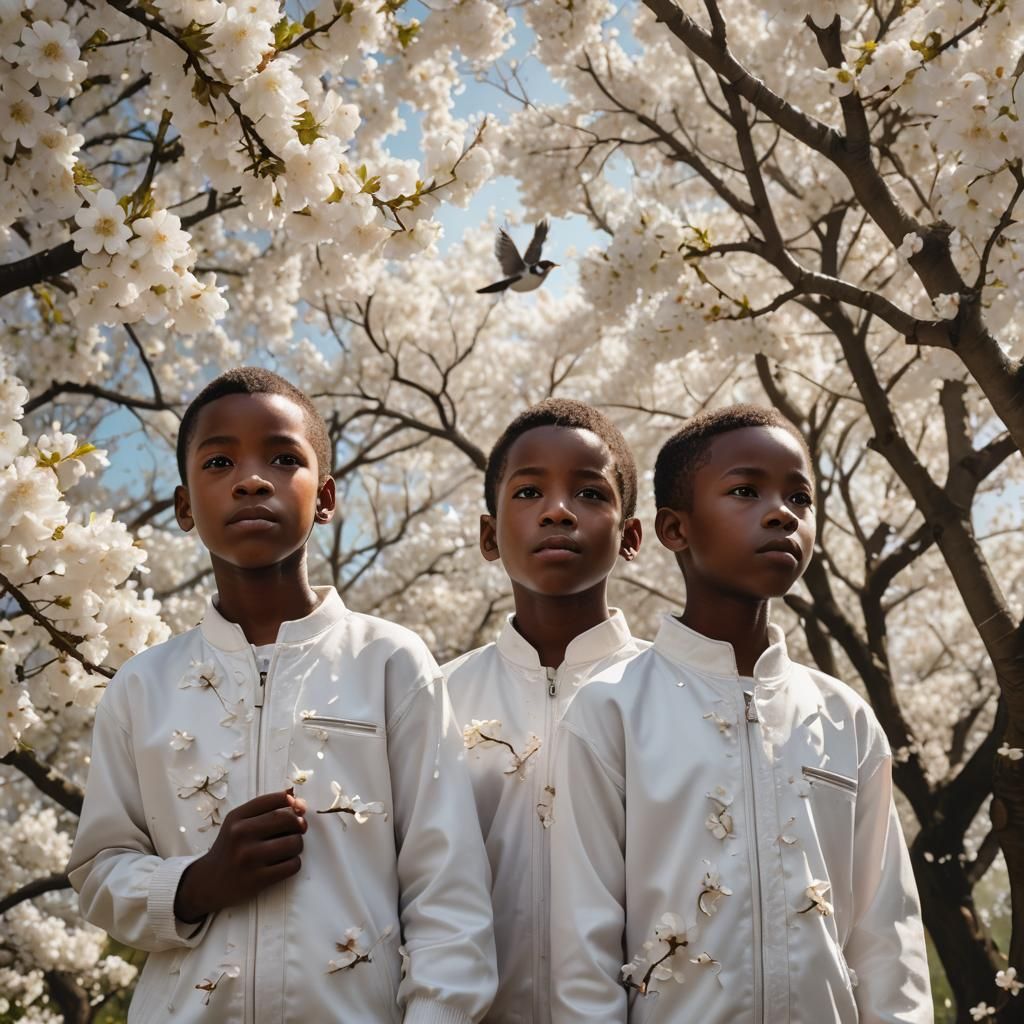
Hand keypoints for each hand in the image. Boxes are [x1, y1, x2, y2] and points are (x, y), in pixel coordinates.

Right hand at [174, 790, 306, 922]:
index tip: (296, 809)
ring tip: (289, 848)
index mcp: (237, 817)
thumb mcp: (237, 824)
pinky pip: (292, 865)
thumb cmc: (230, 849)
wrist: (208, 883)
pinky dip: (294, 863)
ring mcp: (249, 858)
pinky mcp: (257, 880)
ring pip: (293, 843)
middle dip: (299, 825)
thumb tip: (299, 804)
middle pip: (288, 820)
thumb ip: (265, 811)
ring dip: (298, 845)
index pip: (275, 800)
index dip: (293, 802)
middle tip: (297, 830)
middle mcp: (241, 834)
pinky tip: (284, 863)